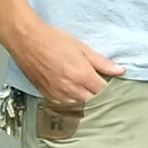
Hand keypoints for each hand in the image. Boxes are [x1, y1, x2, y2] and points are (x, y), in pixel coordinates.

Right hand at [4, 16, 122, 103]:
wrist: (27, 41)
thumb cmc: (53, 40)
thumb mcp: (82, 47)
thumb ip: (102, 62)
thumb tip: (120, 70)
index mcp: (82, 75)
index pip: (104, 91)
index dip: (112, 91)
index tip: (116, 88)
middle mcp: (70, 88)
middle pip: (93, 102)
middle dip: (101, 98)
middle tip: (104, 93)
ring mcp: (58, 94)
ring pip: (79, 106)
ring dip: (87, 103)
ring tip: (90, 95)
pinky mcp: (47, 95)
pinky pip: (65, 106)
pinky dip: (73, 103)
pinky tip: (76, 97)